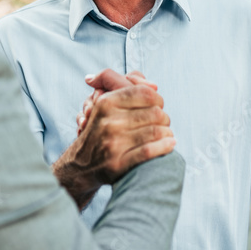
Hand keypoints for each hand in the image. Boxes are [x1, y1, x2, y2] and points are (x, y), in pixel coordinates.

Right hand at [54, 75, 174, 208]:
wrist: (80, 165)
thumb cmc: (99, 129)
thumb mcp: (105, 102)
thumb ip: (126, 85)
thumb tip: (154, 86)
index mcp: (106, 103)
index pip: (145, 93)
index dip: (157, 99)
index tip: (157, 106)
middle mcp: (109, 122)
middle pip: (154, 113)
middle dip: (164, 117)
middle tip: (163, 123)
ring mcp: (113, 143)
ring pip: (155, 131)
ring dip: (167, 133)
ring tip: (167, 134)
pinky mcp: (118, 163)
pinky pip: (149, 151)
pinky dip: (164, 147)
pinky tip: (170, 144)